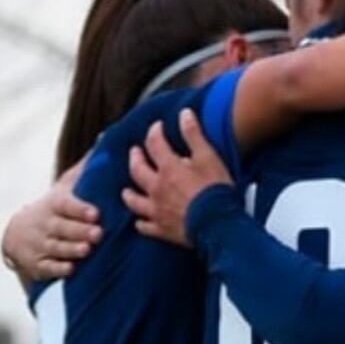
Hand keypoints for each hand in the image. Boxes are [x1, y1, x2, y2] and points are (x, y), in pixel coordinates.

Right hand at [1, 169, 100, 281]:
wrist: (17, 235)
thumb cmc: (52, 209)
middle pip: (62, 227)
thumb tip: (104, 140)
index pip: (66, 205)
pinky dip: (58, 269)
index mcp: (54, 204)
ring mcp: (41, 245)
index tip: (95, 212)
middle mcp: (46, 224)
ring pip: (57, 247)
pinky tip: (71, 269)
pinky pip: (48, 267)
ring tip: (88, 250)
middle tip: (98, 233)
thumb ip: (83, 170)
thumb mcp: (63, 188)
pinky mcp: (39, 264)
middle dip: (79, 230)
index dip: (79, 209)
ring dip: (72, 249)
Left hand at [123, 109, 233, 245]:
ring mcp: (156, 210)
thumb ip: (194, 135)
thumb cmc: (215, 191)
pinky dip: (141, 223)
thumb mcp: (208, 157)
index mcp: (168, 168)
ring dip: (129, 193)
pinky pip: (145, 226)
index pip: (154, 143)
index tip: (157, 127)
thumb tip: (184, 113)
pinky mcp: (162, 230)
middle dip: (135, 158)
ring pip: (134, 200)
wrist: (218, 225)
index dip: (154, 131)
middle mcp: (157, 188)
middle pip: (137, 169)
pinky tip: (140, 221)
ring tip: (126, 190)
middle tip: (135, 152)